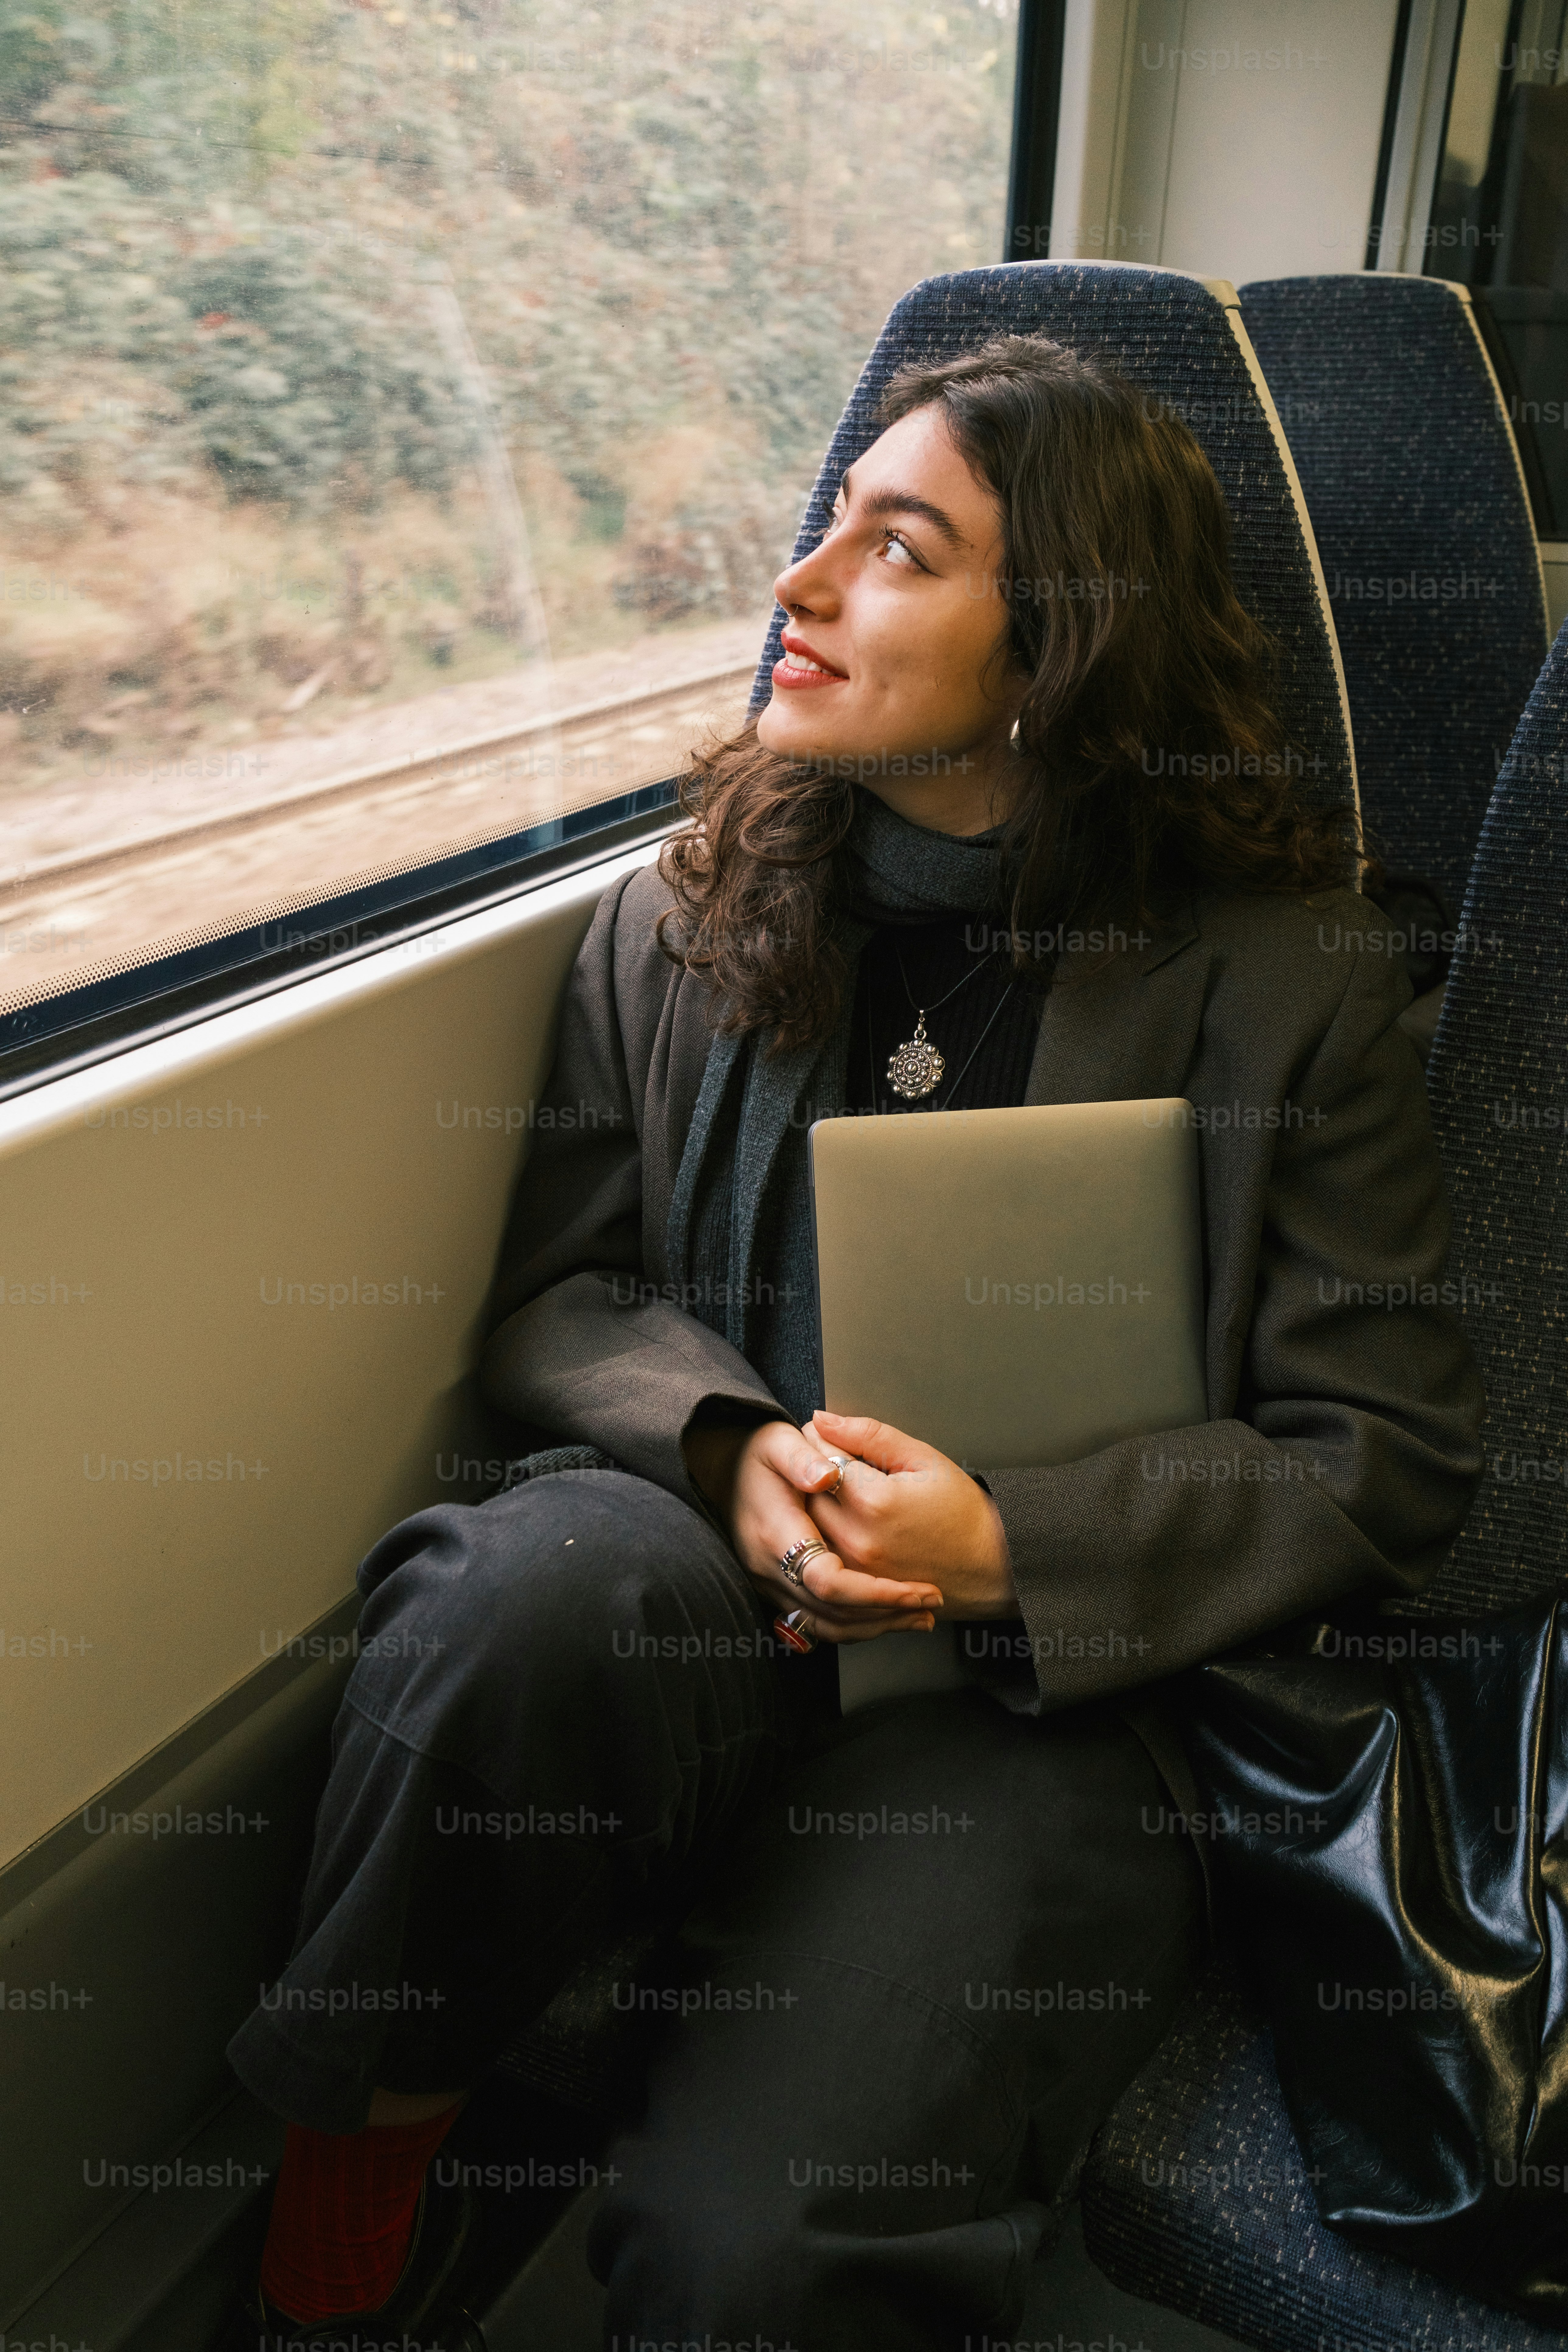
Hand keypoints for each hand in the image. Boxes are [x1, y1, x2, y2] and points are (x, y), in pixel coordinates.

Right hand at [683, 1416, 942, 1643]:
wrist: (722, 1473)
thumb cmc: (756, 1455)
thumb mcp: (777, 1441)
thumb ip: (801, 1457)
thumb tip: (826, 1476)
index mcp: (774, 1534)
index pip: (829, 1581)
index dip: (875, 1592)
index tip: (917, 1589)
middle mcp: (769, 1570)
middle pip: (835, 1613)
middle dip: (888, 1612)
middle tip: (932, 1602)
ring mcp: (770, 1586)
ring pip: (829, 1626)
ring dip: (877, 1626)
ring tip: (921, 1616)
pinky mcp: (778, 1592)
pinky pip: (819, 1624)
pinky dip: (856, 1626)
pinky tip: (887, 1617)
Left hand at [801, 1411, 1016, 1617]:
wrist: (989, 1567)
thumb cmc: (963, 1511)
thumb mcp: (924, 1459)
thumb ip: (869, 1435)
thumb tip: (823, 1419)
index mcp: (875, 1500)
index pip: (820, 1456)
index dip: (819, 1439)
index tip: (826, 1433)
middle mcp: (857, 1538)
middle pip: (805, 1491)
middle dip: (809, 1469)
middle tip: (826, 1457)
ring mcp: (853, 1568)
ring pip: (806, 1524)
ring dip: (811, 1502)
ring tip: (832, 1488)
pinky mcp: (853, 1587)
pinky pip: (818, 1555)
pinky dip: (821, 1534)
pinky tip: (839, 1520)